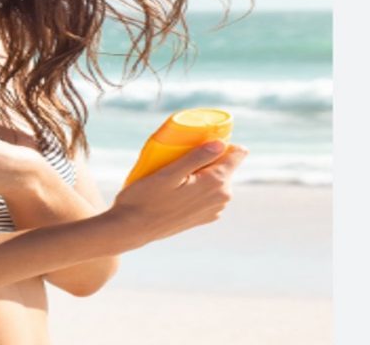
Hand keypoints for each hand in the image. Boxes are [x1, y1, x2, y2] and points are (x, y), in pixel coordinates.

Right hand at [106, 141, 248, 247]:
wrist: (132, 228)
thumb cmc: (145, 198)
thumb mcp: (169, 173)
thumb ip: (197, 157)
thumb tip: (220, 143)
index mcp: (217, 184)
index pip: (237, 154)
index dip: (221, 142)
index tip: (199, 141)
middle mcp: (222, 198)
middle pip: (224, 166)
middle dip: (208, 157)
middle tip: (179, 156)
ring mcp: (214, 210)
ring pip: (216, 179)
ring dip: (201, 172)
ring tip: (175, 172)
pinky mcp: (204, 217)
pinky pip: (208, 193)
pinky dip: (197, 186)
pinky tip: (177, 188)